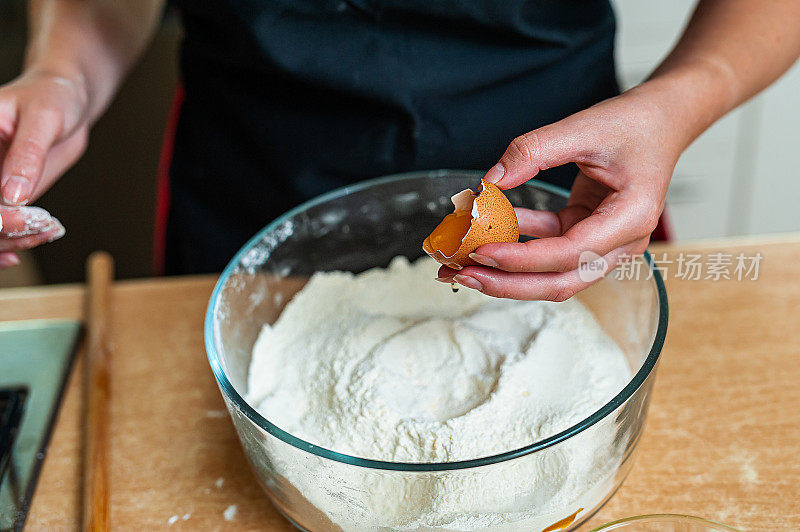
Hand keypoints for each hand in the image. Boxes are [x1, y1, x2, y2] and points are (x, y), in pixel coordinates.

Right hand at [0, 70, 87, 265]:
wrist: (67, 102)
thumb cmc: (53, 96)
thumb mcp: (43, 118)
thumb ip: (28, 155)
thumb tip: (12, 195)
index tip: (11, 213)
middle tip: (36, 225)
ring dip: (10, 239)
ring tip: (46, 229)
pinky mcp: (2, 195)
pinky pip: (0, 227)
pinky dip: (15, 239)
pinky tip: (39, 235)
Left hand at [437, 86, 678, 299]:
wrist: (660, 121)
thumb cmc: (634, 125)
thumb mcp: (582, 127)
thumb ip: (532, 150)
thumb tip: (489, 183)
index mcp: (631, 218)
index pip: (570, 253)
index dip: (522, 258)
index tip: (481, 250)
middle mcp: (621, 241)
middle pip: (560, 282)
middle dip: (508, 284)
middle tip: (463, 274)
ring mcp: (604, 243)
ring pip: (552, 274)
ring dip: (508, 271)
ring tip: (465, 262)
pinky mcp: (587, 235)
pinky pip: (548, 248)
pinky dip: (519, 242)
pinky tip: (490, 228)